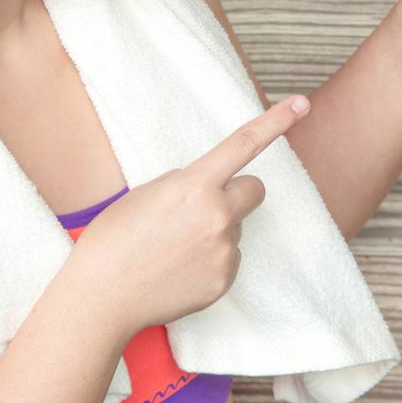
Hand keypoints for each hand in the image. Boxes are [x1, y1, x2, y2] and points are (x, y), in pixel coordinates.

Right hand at [67, 94, 313, 336]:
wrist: (99, 299)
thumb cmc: (114, 240)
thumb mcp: (146, 194)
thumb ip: (187, 182)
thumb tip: (213, 184)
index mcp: (194, 186)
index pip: (243, 144)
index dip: (277, 121)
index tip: (302, 103)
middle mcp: (217, 216)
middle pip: (255, 188)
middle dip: (237, 191)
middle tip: (202, 206)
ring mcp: (224, 250)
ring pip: (236, 225)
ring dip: (216, 229)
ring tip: (174, 247)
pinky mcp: (224, 280)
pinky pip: (229, 257)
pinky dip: (211, 259)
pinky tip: (179, 269)